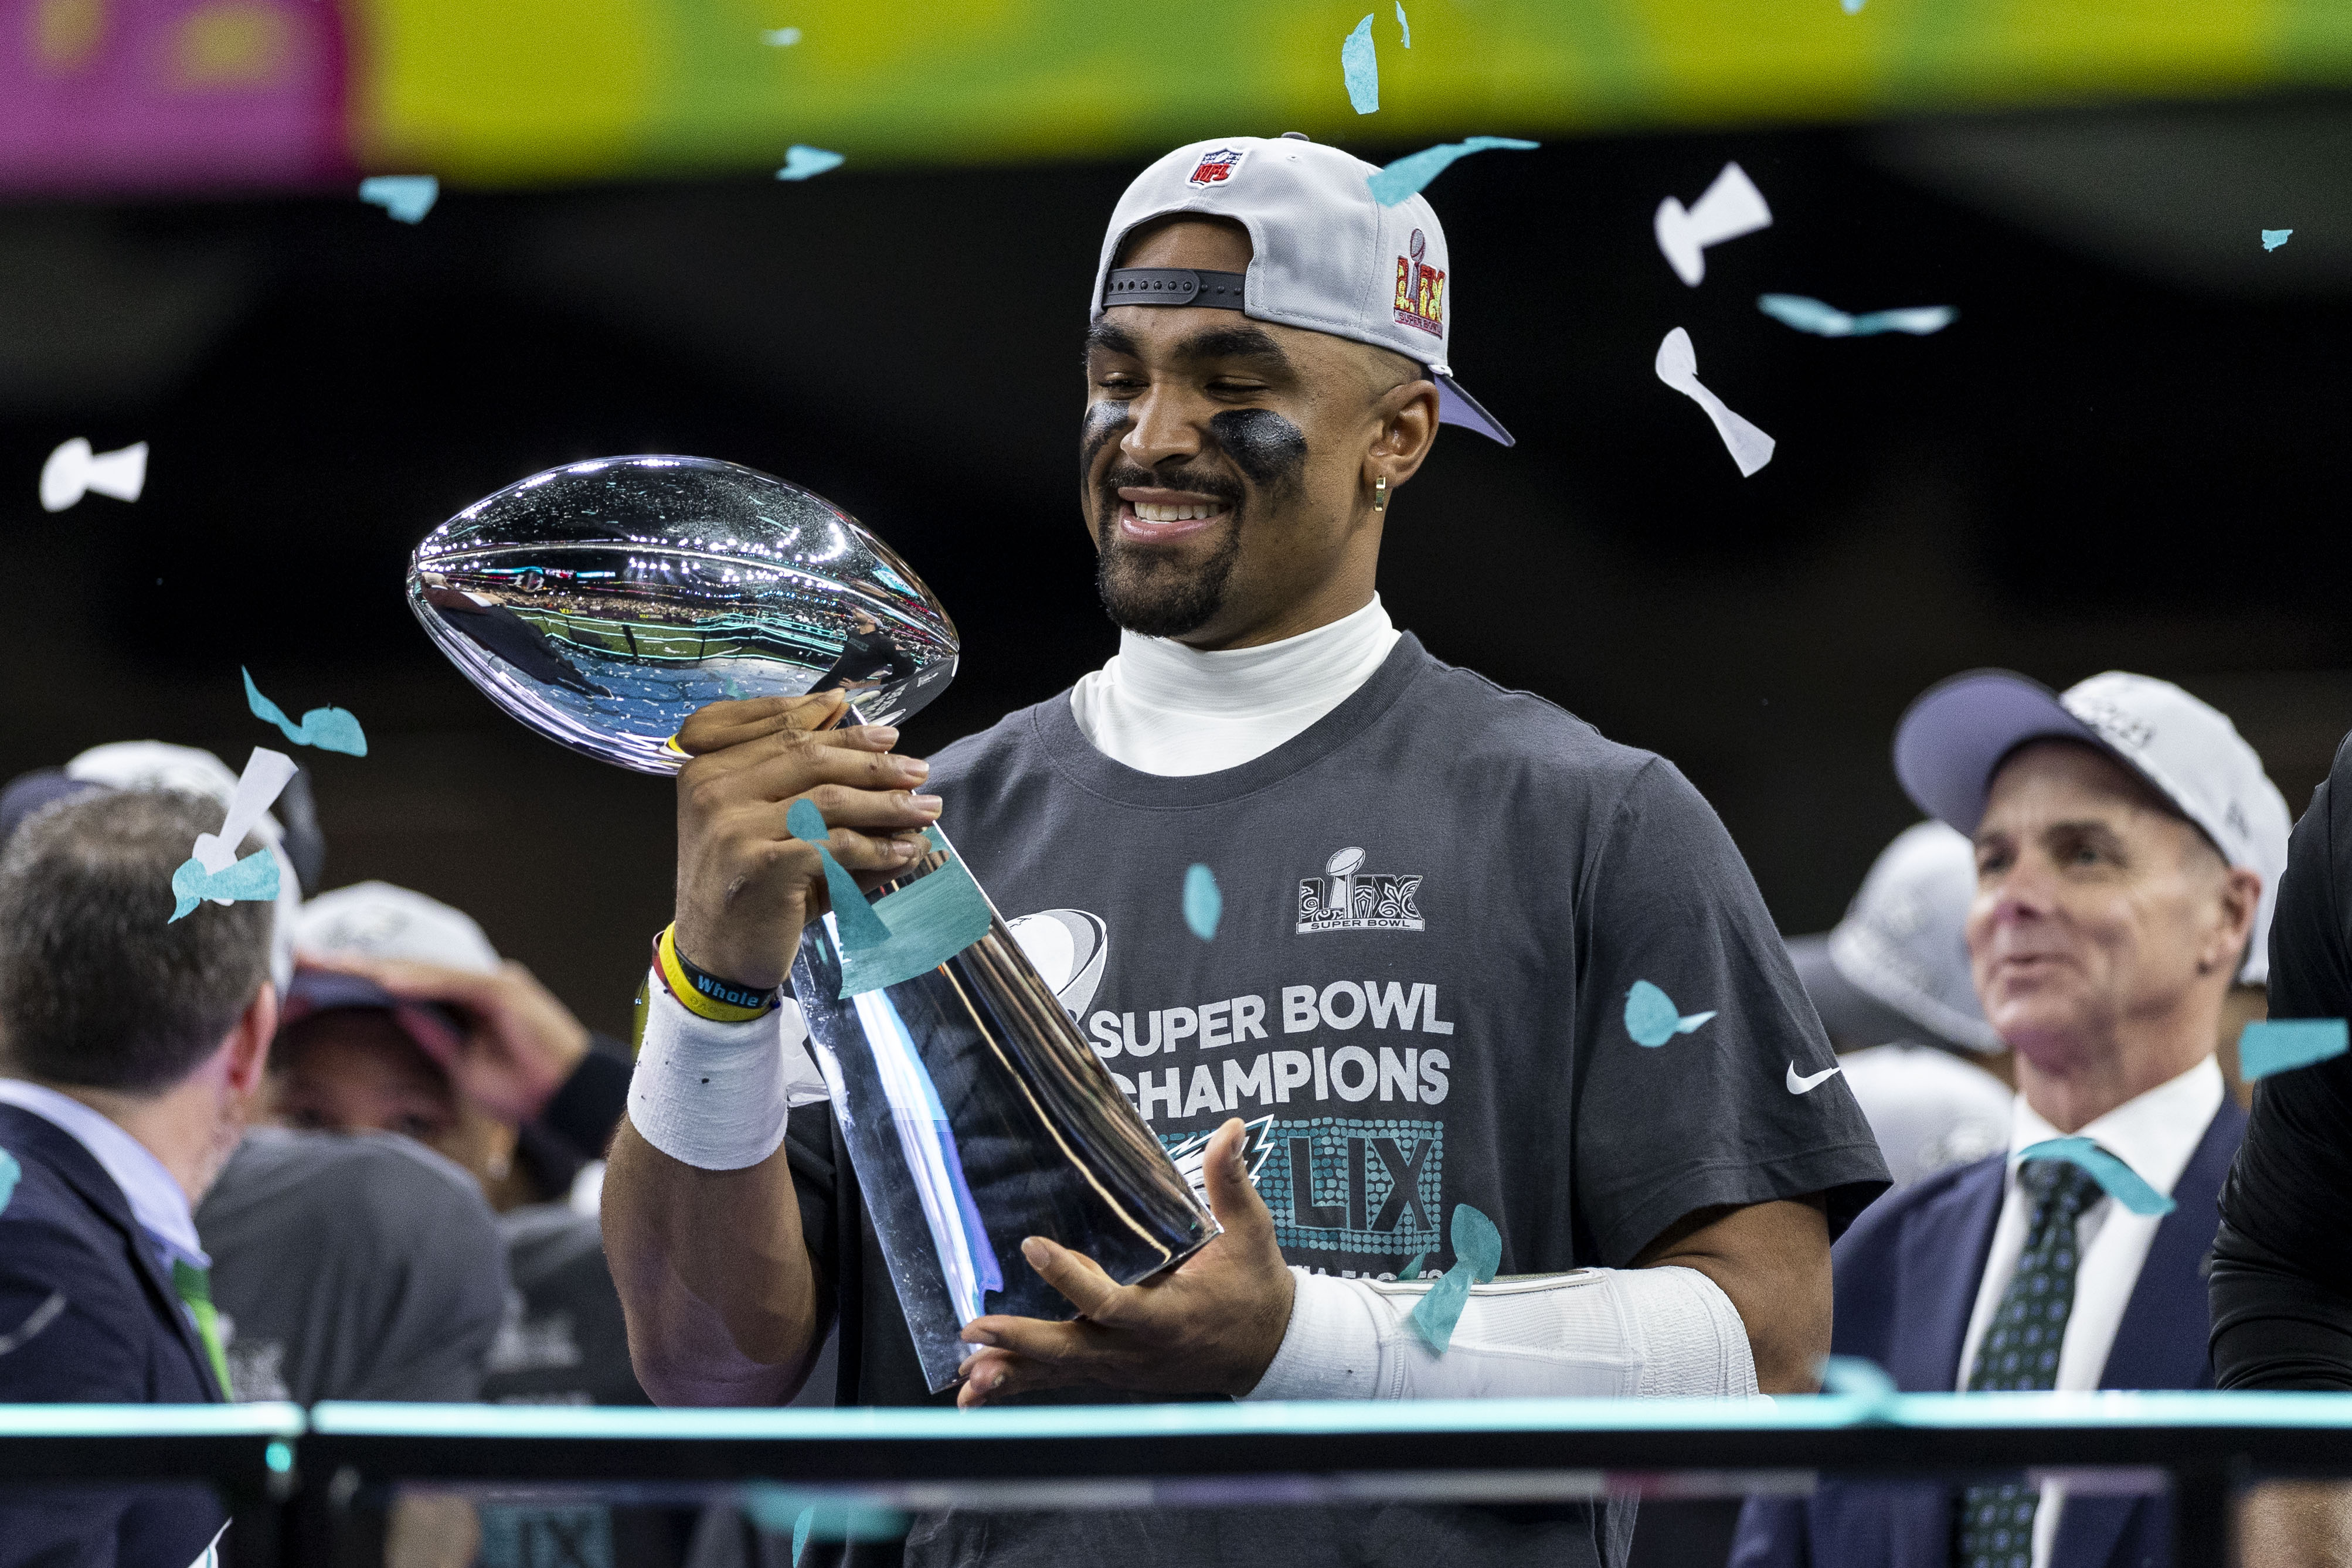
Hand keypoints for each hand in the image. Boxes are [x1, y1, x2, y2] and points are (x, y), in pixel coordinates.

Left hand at [299, 950, 591, 1123]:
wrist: (568, 1098)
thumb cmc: (522, 1088)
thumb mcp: (462, 1063)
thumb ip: (432, 1032)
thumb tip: (397, 1007)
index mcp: (466, 1001)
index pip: (403, 986)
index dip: (358, 982)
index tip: (312, 981)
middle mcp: (477, 984)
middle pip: (407, 972)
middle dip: (354, 968)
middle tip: (303, 960)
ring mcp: (492, 983)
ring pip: (425, 972)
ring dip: (376, 970)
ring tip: (331, 966)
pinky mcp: (504, 991)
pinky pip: (453, 983)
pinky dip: (419, 981)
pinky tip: (384, 980)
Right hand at [672, 692, 940, 990]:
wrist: (715, 958)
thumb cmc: (749, 887)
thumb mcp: (772, 826)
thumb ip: (811, 781)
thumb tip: (883, 745)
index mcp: (707, 767)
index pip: (781, 731)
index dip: (837, 729)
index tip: (886, 735)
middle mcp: (712, 789)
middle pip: (809, 757)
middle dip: (873, 763)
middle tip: (919, 770)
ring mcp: (733, 827)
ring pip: (829, 799)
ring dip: (888, 804)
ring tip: (927, 809)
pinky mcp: (762, 866)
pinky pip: (836, 845)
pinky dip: (878, 848)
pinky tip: (905, 853)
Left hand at [955, 1118, 1295, 1406]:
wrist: (1269, 1348)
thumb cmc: (1255, 1286)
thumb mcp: (1250, 1232)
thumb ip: (1230, 1181)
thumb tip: (1231, 1128)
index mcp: (1167, 1316)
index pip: (1110, 1301)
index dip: (1071, 1277)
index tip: (1034, 1246)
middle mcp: (1138, 1350)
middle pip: (1071, 1350)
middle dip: (1021, 1342)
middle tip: (975, 1329)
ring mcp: (1124, 1368)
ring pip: (1060, 1373)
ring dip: (1011, 1374)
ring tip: (964, 1377)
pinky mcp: (1115, 1373)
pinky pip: (1063, 1380)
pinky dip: (1023, 1383)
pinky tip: (979, 1388)